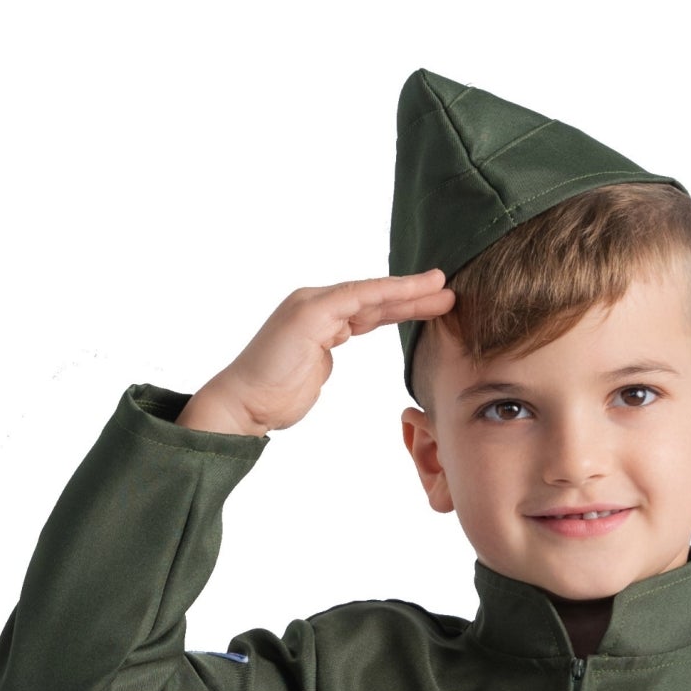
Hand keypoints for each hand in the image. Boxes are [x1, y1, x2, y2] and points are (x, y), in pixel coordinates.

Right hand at [176, 271, 455, 437]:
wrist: (242, 402)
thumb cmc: (272, 395)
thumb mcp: (308, 372)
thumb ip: (323, 357)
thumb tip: (330, 355)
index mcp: (318, 318)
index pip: (368, 310)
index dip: (401, 307)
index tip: (434, 307)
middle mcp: (316, 305)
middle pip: (374, 298)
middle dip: (413, 295)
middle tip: (448, 290)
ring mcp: (313, 305)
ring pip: (370, 294)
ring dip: (408, 291)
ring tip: (441, 288)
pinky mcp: (311, 312)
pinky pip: (356, 299)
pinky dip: (386, 294)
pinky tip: (412, 293)